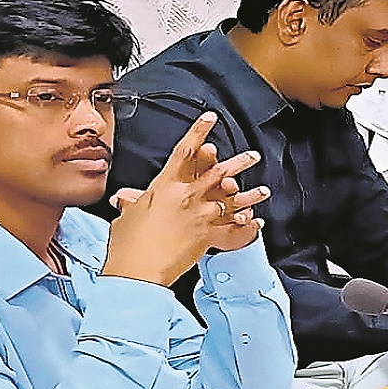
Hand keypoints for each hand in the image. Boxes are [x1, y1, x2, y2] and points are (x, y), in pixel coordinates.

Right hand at [103, 112, 269, 285]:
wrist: (137, 270)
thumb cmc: (128, 244)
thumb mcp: (127, 215)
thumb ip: (131, 203)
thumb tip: (124, 198)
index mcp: (165, 186)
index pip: (185, 151)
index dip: (199, 132)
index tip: (210, 119)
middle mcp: (187, 197)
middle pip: (217, 172)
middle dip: (237, 162)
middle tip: (252, 155)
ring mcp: (201, 216)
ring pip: (231, 199)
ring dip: (250, 194)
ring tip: (263, 190)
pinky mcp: (209, 237)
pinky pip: (233, 230)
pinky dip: (246, 227)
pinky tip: (255, 222)